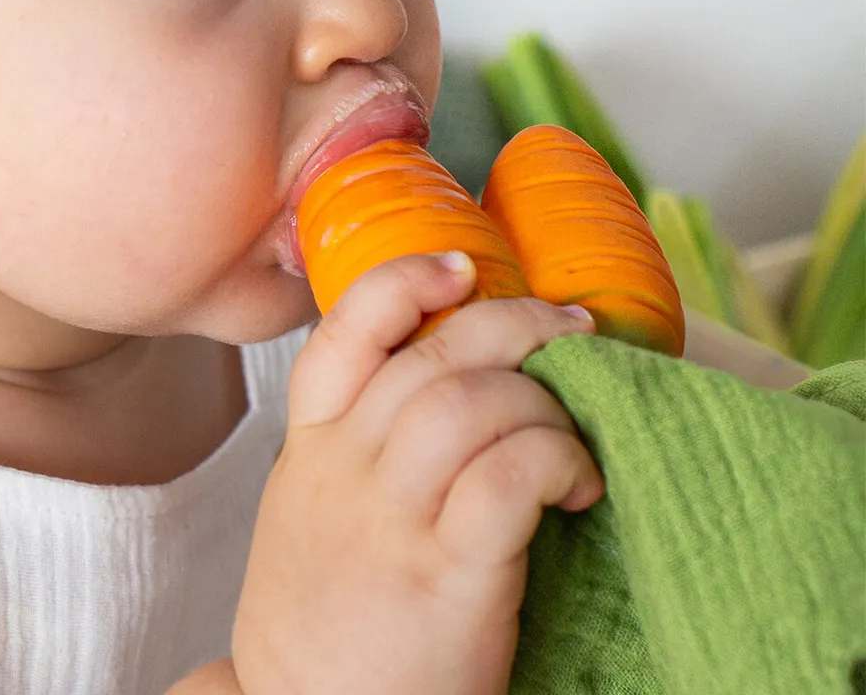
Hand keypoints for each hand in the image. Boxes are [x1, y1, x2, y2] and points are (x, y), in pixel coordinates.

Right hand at [231, 254, 602, 694]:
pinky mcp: (444, 577)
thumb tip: (450, 388)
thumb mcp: (313, 517)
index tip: (462, 267)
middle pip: (434, 354)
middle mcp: (343, 470)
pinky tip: (581, 485)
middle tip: (570, 327)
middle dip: (514, 323)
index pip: (342, 332)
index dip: (405, 281)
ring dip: (544, 401)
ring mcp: (389, 520)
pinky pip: (510, 475)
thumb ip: (356, 451)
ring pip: (474, 402)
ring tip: (575, 434)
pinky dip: (558, 459)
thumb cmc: (325, 626)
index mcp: (310, 449)